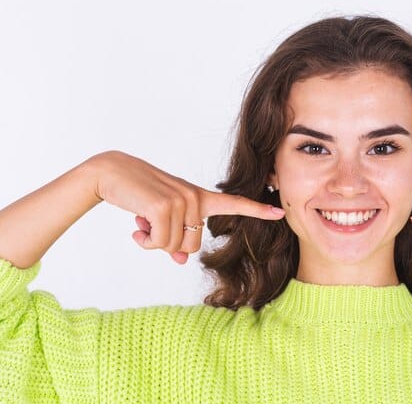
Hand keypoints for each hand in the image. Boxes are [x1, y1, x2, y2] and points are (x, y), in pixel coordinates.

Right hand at [91, 151, 284, 263]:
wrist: (111, 173)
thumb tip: (179, 260)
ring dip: (154, 241)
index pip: (233, 203)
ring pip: (174, 246)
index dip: (257, 210)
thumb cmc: (139, 195)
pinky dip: (145, 241)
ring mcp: (181, 201)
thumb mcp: (161, 217)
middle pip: (192, 246)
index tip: (279, 213)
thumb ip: (176, 236)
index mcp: (199, 196)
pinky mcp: (164, 207)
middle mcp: (195, 197)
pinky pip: (159, 243)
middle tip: (152, 226)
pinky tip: (136, 225)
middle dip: (170, 244)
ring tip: (143, 221)